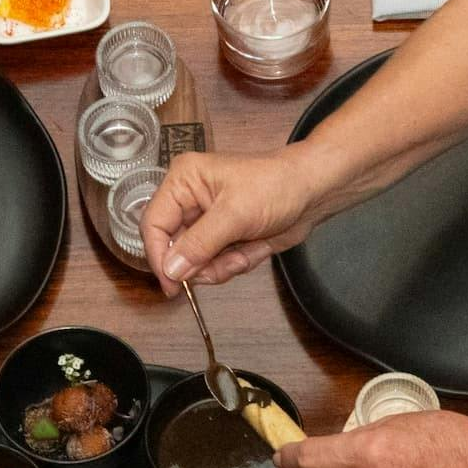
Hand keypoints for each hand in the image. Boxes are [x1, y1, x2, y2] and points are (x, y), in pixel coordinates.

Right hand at [142, 148, 335, 286]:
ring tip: (246, 250)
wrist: (314, 191)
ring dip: (222, 265)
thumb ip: (199, 244)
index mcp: (183, 182)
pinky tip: (255, 247)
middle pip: (173, 248)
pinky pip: (216, 265)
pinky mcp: (222, 238)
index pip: (153, 225)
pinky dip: (235, 264)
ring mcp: (206, 222)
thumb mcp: (235, 215)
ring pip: (195, 262)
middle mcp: (189, 201)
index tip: (172, 285)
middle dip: (202, 263)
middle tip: (227, 263)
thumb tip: (170, 270)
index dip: (159, 257)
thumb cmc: (276, 186)